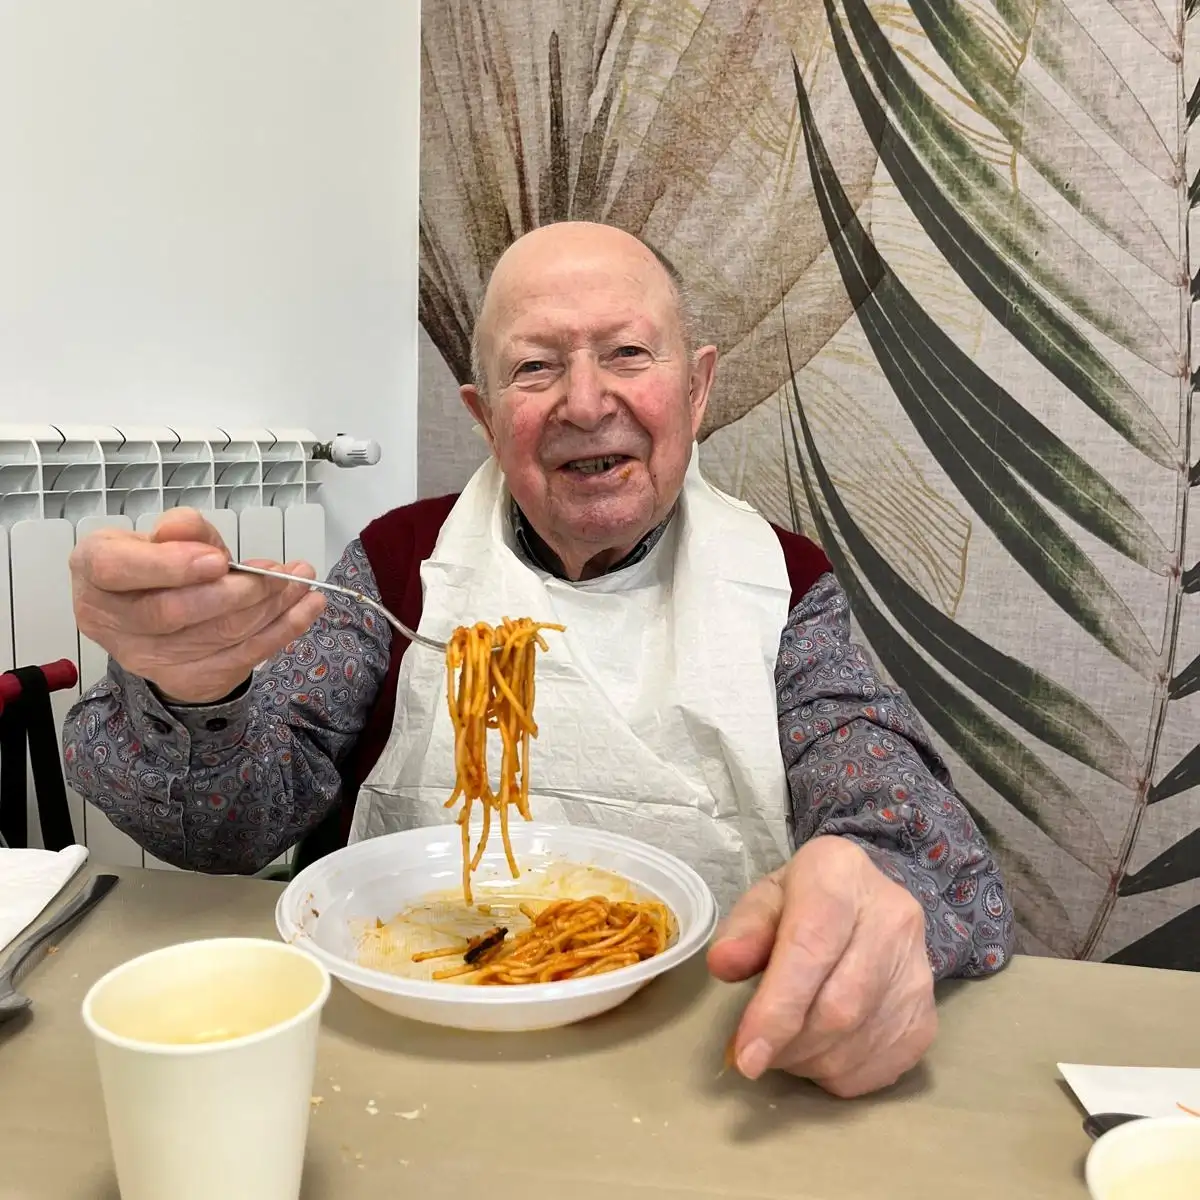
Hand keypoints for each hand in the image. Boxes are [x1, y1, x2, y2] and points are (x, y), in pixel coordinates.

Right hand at [70, 508, 325, 703]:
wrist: (158, 619)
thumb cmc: (159, 565)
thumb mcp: (165, 536)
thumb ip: (181, 530)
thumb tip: (185, 528)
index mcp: (96, 571)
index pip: (118, 569)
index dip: (170, 566)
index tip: (219, 559)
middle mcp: (111, 620)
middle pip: (175, 612)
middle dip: (237, 591)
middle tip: (279, 573)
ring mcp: (147, 657)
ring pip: (217, 635)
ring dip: (271, 607)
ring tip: (302, 582)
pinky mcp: (186, 678)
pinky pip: (242, 657)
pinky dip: (282, 630)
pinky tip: (308, 606)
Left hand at [707, 836, 935, 1097]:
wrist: (870, 899)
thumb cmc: (807, 899)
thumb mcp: (767, 897)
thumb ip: (744, 928)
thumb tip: (723, 964)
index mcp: (841, 876)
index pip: (811, 949)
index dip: (777, 1009)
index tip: (746, 1055)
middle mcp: (893, 919)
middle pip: (839, 1006)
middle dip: (787, 1044)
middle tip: (753, 1054)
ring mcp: (918, 971)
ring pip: (858, 1042)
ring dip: (808, 1062)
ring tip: (781, 1048)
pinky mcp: (928, 1016)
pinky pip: (882, 1067)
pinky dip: (839, 1073)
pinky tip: (817, 1053)